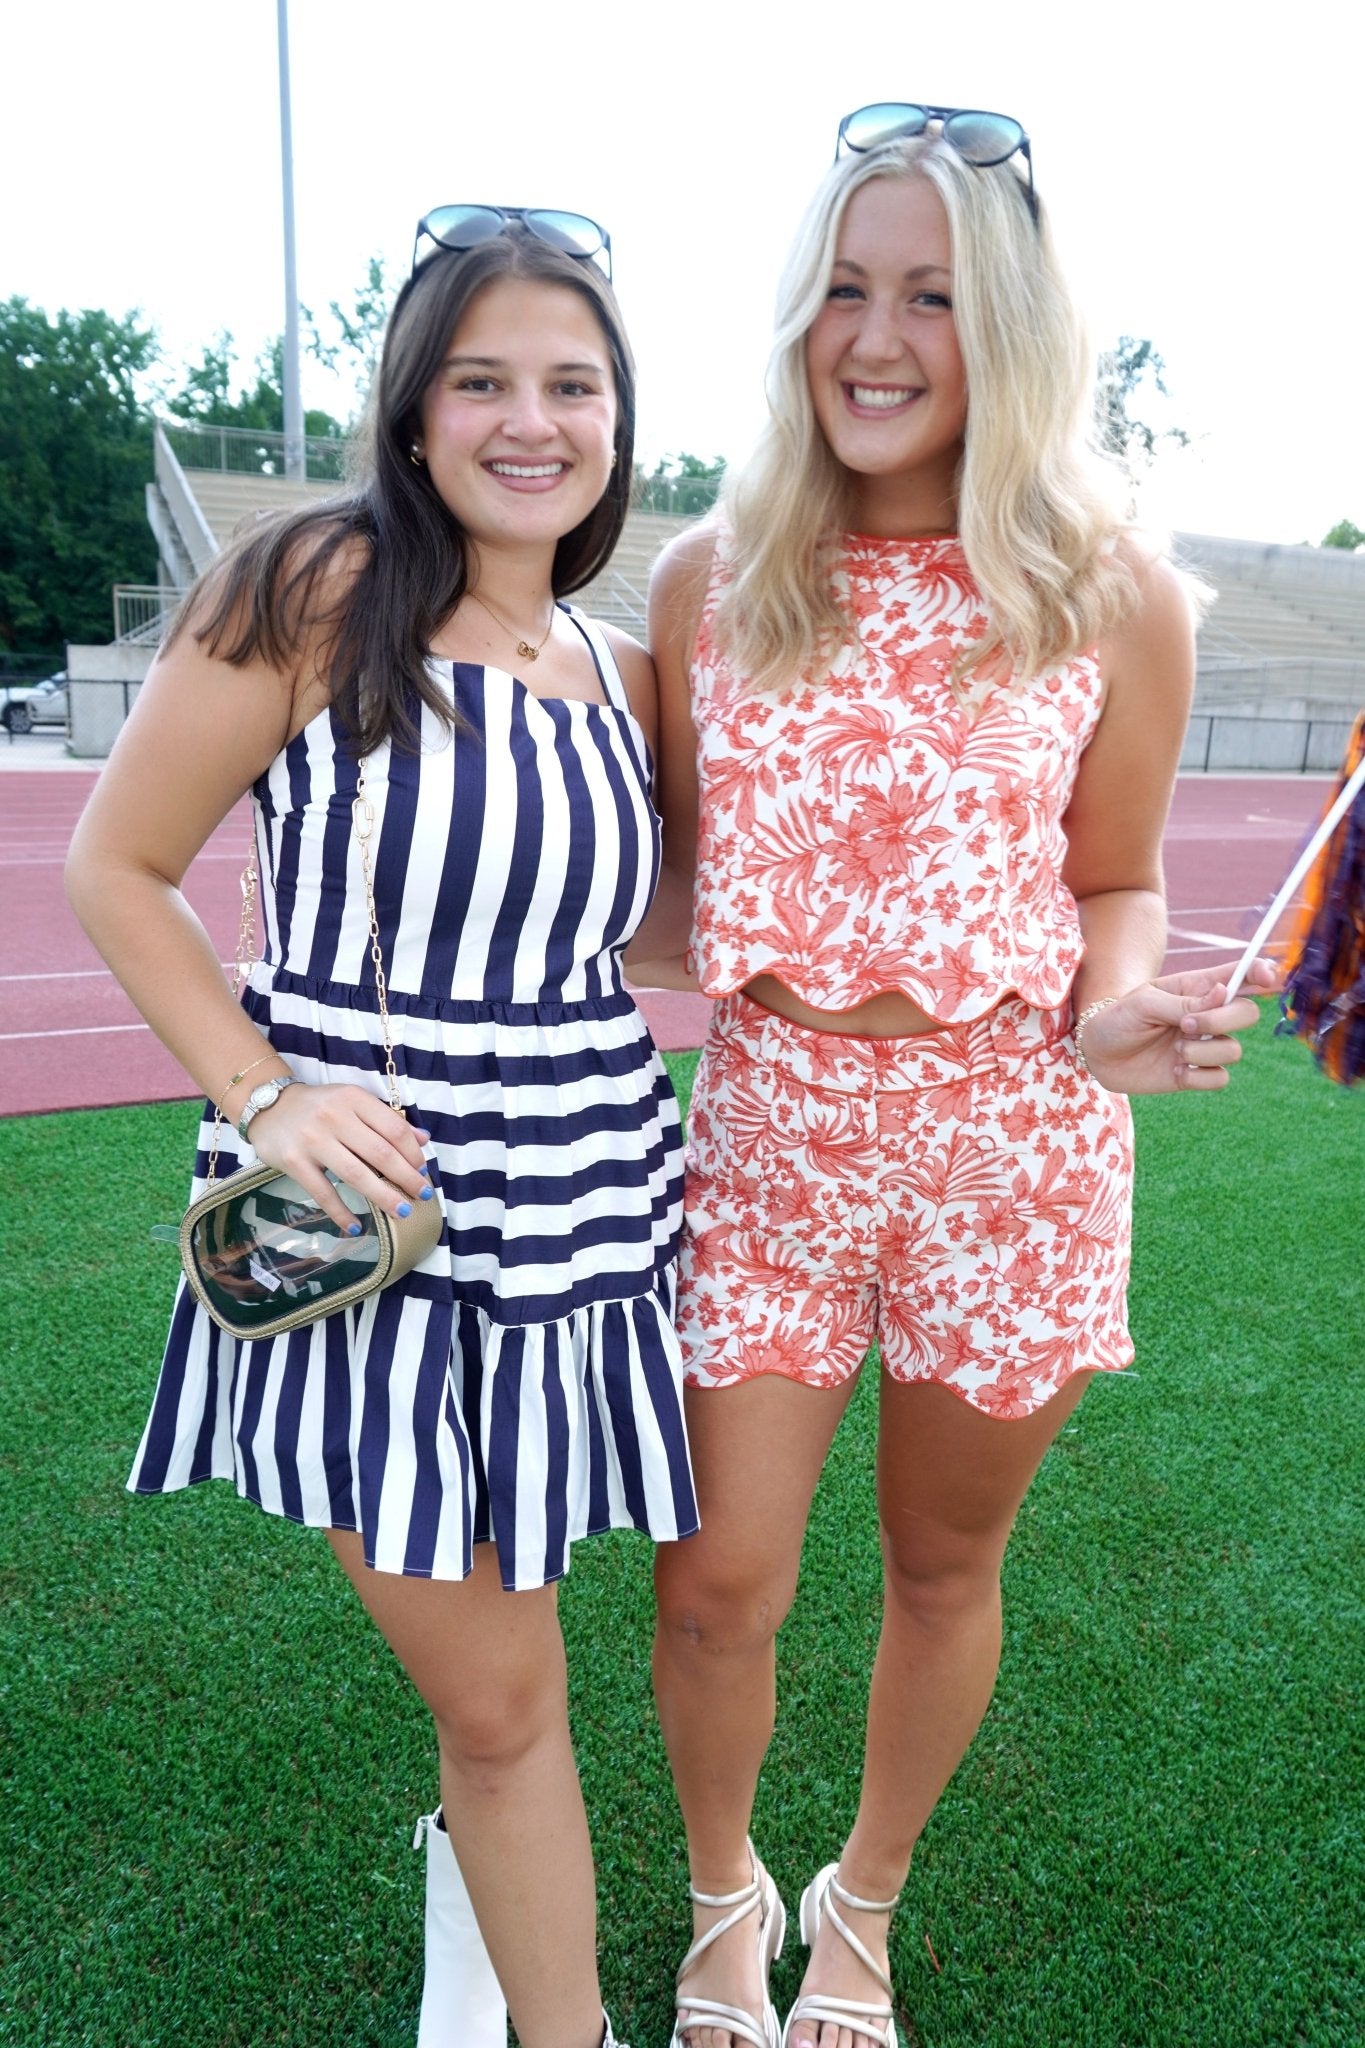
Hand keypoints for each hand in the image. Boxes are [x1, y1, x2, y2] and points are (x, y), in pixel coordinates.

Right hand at [244, 1081, 434, 1232]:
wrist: (268, 1106)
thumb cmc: (320, 1107)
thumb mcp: (353, 1102)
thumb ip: (387, 1119)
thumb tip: (424, 1140)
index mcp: (354, 1099)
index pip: (394, 1128)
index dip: (413, 1153)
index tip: (423, 1171)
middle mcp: (335, 1117)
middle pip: (380, 1153)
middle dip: (406, 1178)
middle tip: (423, 1195)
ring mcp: (313, 1140)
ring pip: (356, 1174)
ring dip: (383, 1196)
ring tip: (402, 1211)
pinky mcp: (294, 1162)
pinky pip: (323, 1193)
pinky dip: (341, 1213)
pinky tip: (355, 1226)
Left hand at [1079, 959, 1277, 1095]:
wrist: (1096, 1053)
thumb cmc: (1118, 1018)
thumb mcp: (1144, 1003)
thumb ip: (1184, 1002)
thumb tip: (1223, 994)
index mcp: (1197, 988)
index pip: (1240, 975)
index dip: (1261, 973)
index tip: (1267, 977)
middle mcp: (1207, 1016)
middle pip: (1248, 1013)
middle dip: (1223, 1019)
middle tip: (1186, 1025)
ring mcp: (1204, 1045)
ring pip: (1234, 1049)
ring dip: (1203, 1050)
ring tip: (1173, 1050)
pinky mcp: (1196, 1073)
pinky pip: (1220, 1078)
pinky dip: (1198, 1077)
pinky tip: (1176, 1071)